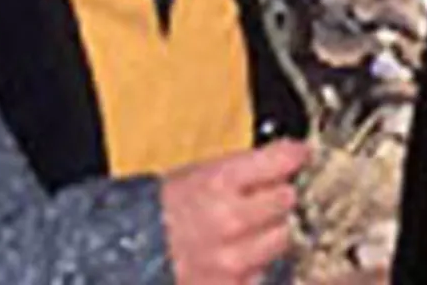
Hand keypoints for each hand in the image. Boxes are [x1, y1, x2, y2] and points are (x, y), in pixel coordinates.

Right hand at [161, 139, 309, 283]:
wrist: (126, 252)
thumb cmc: (161, 209)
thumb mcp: (198, 173)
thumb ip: (246, 167)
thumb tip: (290, 158)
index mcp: (218, 181)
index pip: (282, 161)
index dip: (293, 157)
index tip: (299, 155)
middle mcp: (229, 220)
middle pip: (287, 201)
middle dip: (277, 198)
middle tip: (260, 199)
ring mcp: (233, 260)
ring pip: (283, 238)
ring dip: (271, 232)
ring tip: (246, 230)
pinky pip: (265, 270)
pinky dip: (257, 263)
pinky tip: (237, 255)